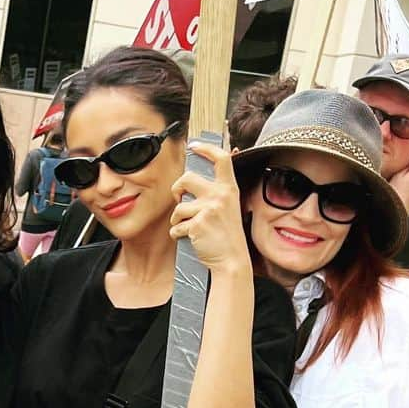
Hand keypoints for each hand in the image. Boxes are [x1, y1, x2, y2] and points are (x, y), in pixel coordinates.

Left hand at [169, 142, 251, 275]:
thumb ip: (214, 193)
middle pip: (187, 178)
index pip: (222, 159)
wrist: (232, 261)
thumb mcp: (228, 208)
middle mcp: (220, 196)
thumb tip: (190, 183)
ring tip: (188, 227)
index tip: (195, 145)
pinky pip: (176, 226)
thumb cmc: (227, 236)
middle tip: (178, 199)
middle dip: (177, 189)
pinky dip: (177, 233)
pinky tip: (189, 238)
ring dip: (177, 219)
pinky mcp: (198, 224)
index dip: (207, 148)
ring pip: (178, 206)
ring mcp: (209, 209)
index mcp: (229, 189)